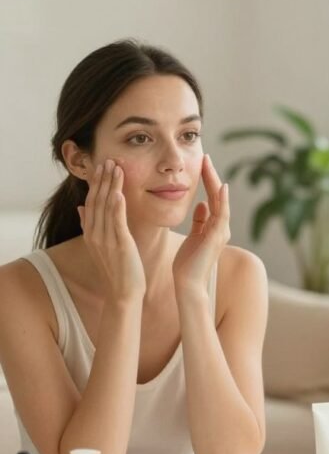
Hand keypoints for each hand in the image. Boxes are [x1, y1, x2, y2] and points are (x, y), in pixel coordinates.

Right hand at [78, 160, 145, 301]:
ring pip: (107, 207)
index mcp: (90, 233)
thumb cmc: (116, 270)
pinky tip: (119, 193)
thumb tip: (80, 207)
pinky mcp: (119, 245)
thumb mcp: (100, 246)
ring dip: (111, 186)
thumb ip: (89, 225)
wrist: (122, 294)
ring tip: (115, 168)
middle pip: (97, 201)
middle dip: (102, 179)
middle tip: (108, 160)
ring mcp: (105, 240)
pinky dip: (117, 207)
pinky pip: (117, 223)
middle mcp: (95, 234)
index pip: (91, 202)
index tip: (100, 166)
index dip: (96, 183)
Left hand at [172, 154, 229, 295]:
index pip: (212, 198)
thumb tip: (201, 204)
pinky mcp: (217, 237)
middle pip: (217, 196)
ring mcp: (221, 232)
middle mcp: (221, 228)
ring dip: (214, 182)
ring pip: (220, 202)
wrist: (188, 284)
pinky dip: (222, 200)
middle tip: (205, 157)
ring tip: (208, 165)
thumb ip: (199, 221)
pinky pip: (221, 214)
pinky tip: (220, 187)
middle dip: (211, 176)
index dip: (207, 181)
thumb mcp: (192, 237)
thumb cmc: (187, 265)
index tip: (201, 164)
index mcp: (214, 227)